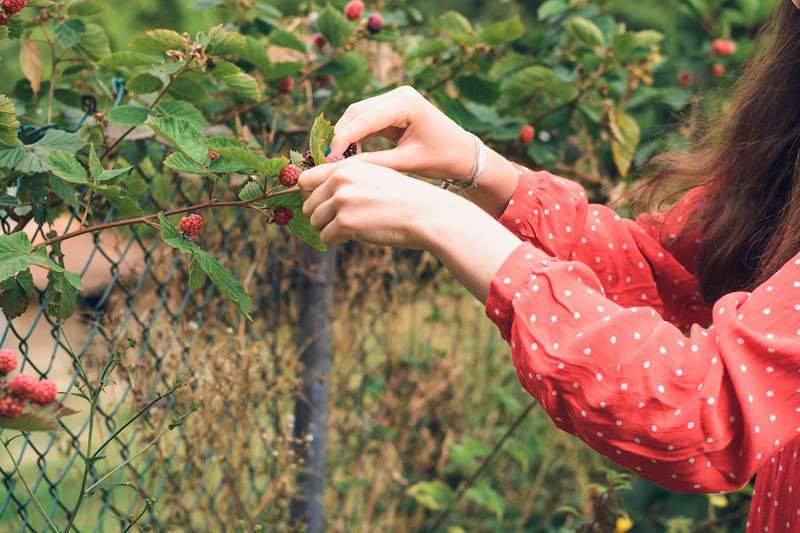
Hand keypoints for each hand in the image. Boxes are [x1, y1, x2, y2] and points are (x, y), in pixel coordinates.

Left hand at [299, 158, 457, 247]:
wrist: (425, 213)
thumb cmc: (403, 198)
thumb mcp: (374, 177)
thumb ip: (346, 180)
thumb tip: (314, 195)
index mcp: (346, 167)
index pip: (306, 179)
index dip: (309, 195)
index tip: (318, 205)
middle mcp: (340, 181)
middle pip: (308, 204)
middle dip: (320, 215)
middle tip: (340, 222)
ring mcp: (341, 201)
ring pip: (315, 221)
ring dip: (329, 229)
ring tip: (351, 228)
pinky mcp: (345, 222)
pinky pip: (326, 236)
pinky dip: (337, 240)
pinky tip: (357, 235)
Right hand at [329, 86, 476, 180]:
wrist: (465, 155)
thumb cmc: (442, 159)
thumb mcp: (407, 163)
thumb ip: (374, 163)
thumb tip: (340, 170)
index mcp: (406, 103)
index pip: (364, 118)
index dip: (343, 138)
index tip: (329, 160)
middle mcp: (399, 94)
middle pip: (356, 112)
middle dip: (340, 136)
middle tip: (327, 161)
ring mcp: (395, 99)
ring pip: (357, 114)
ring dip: (345, 136)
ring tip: (337, 160)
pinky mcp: (393, 108)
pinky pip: (366, 119)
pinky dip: (356, 135)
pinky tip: (350, 155)